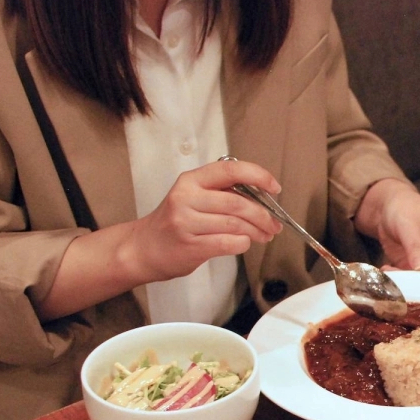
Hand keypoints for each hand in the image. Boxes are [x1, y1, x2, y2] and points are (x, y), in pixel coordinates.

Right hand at [124, 159, 282, 281]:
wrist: (144, 248)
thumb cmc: (175, 223)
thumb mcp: (193, 197)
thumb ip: (222, 193)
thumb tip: (263, 199)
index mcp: (191, 180)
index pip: (230, 170)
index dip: (257, 176)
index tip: (274, 187)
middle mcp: (186, 197)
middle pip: (237, 202)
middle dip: (263, 215)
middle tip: (274, 224)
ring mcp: (186, 222)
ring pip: (235, 224)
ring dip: (256, 231)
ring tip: (264, 235)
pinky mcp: (190, 245)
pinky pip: (228, 243)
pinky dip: (242, 244)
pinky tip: (244, 243)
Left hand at [355, 179, 419, 275]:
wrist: (386, 209)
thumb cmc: (403, 207)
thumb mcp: (408, 223)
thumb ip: (416, 246)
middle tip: (410, 277)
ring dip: (413, 281)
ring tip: (391, 271)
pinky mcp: (417, 269)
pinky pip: (415, 280)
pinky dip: (401, 279)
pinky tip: (388, 270)